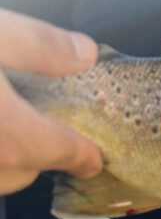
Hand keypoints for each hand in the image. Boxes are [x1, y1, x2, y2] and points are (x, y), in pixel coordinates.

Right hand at [0, 8, 102, 194]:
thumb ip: (40, 46)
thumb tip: (85, 55)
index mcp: (6, 132)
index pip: (57, 152)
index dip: (81, 155)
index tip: (93, 159)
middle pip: (20, 173)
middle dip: (38, 156)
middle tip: (47, 130)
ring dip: (4, 157)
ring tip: (9, 121)